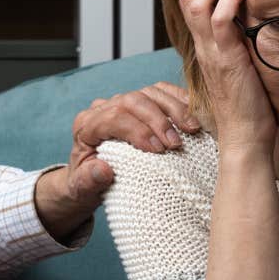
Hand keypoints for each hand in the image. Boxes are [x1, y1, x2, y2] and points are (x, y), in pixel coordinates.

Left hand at [61, 81, 200, 190]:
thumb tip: (103, 170)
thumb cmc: (88, 183)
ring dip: (174, 108)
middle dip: (158, 120)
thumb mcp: (83, 188)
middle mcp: (103, 108)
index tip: (158, 150)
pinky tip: (195, 114)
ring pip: (150, 92)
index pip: (113, 117)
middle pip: (133, 100)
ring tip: (192, 128)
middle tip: (176, 143)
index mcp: (86, 125)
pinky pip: (161, 91)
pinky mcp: (140, 101)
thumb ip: (88, 180)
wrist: (91, 177)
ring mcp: (123, 101)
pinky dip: (179, 99)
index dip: (138, 131)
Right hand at [180, 0, 273, 153]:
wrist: (246, 138)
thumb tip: (256, 21)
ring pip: (196, 5)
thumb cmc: (249, 107)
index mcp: (206, 48)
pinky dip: (226, 2)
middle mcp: (203, 48)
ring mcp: (212, 54)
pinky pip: (218, 24)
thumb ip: (242, 43)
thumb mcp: (243, 66)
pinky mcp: (227, 61)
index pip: (191, 3)